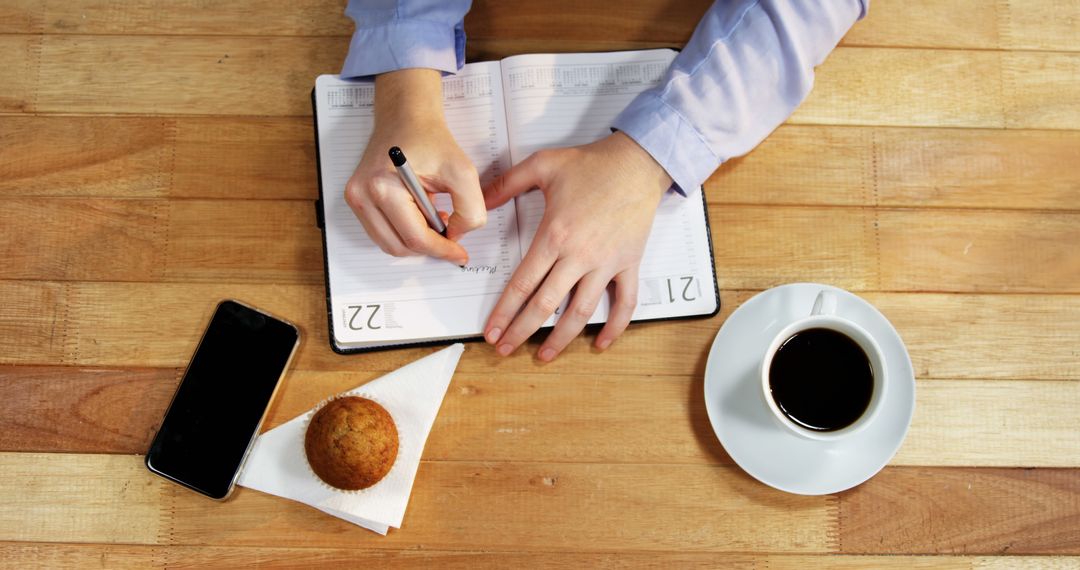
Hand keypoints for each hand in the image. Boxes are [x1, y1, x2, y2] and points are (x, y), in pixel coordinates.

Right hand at [344, 69, 484, 264]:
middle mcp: (362, 195)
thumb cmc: (430, 139)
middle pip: (400, 247)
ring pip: (389, 244)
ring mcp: (355, 198)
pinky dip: (404, 232)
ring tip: (435, 219)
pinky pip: (382, 232)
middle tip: (451, 234)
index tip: (460, 254)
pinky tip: (421, 215)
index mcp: (383, 186)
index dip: (442, 250)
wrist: (406, 118)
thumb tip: (456, 236)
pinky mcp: (357, 199)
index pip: (415, 238)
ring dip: (416, 241)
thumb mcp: (462, 171)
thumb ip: (469, 209)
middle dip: (429, 246)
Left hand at [482, 132, 672, 360]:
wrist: (637, 162)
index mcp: (554, 236)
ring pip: (581, 311)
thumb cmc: (592, 164)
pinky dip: (615, 326)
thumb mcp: (542, 165)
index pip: (522, 284)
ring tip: (544, 355)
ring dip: (561, 338)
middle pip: (545, 305)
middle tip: (505, 349)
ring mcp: (606, 263)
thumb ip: (507, 183)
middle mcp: (579, 256)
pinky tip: (602, 343)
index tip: (492, 331)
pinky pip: (625, 301)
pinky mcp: (629, 263)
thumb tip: (481, 198)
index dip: (504, 312)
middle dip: (522, 332)